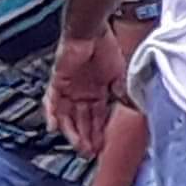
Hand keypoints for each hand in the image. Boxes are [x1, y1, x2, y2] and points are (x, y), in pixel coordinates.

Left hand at [46, 30, 128, 160]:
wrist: (93, 31)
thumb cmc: (106, 49)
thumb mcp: (119, 76)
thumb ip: (123, 93)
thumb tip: (133, 109)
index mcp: (97, 92)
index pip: (97, 117)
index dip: (99, 133)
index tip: (101, 148)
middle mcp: (81, 92)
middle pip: (81, 120)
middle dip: (86, 137)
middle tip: (88, 153)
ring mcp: (69, 88)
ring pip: (67, 115)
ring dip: (72, 131)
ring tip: (78, 146)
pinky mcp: (58, 81)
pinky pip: (51, 101)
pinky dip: (52, 114)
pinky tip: (54, 128)